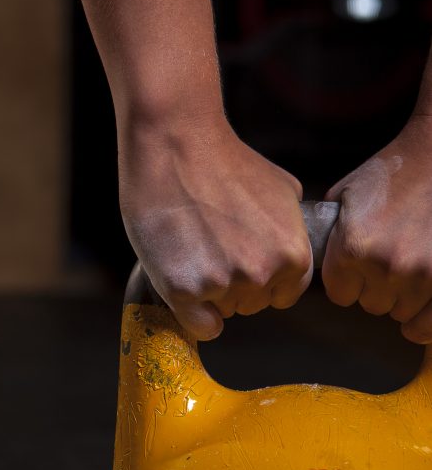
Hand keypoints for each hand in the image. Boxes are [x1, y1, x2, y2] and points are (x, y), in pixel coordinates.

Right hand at [120, 115, 312, 340]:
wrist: (175, 145)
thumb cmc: (223, 161)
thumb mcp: (280, 190)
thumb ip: (290, 228)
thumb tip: (287, 245)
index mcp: (294, 255)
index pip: (283, 294)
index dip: (260, 279)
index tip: (238, 260)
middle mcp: (262, 275)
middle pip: (251, 304)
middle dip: (233, 285)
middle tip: (208, 248)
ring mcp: (222, 284)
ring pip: (222, 312)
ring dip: (208, 293)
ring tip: (190, 250)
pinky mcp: (183, 290)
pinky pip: (198, 325)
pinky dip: (191, 313)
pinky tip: (182, 284)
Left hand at [323, 115, 431, 343]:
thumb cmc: (391, 174)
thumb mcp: (343, 197)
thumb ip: (329, 235)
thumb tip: (306, 261)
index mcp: (350, 248)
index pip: (339, 294)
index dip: (347, 281)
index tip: (356, 269)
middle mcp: (384, 266)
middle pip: (371, 305)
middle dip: (375, 287)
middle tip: (387, 261)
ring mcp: (421, 275)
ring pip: (400, 312)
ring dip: (402, 297)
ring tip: (408, 265)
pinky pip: (428, 326)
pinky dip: (422, 322)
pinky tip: (420, 307)